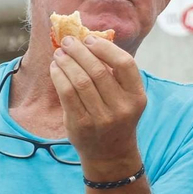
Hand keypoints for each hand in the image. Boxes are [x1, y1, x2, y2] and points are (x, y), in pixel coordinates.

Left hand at [49, 35, 145, 173]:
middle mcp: (122, 108)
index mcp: (137, 97)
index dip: (106, 48)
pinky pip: (66, 94)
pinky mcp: (81, 125)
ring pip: (80, 81)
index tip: (90, 39)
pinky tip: (55, 68)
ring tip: (60, 54)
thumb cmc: (116, 117)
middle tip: (68, 41)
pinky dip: (58, 77)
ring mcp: (101, 118)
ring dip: (66, 62)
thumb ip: (115, 74)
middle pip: (98, 70)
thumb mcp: (126, 98)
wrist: (110, 153)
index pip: (125, 64)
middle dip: (80, 51)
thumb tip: (89, 41)